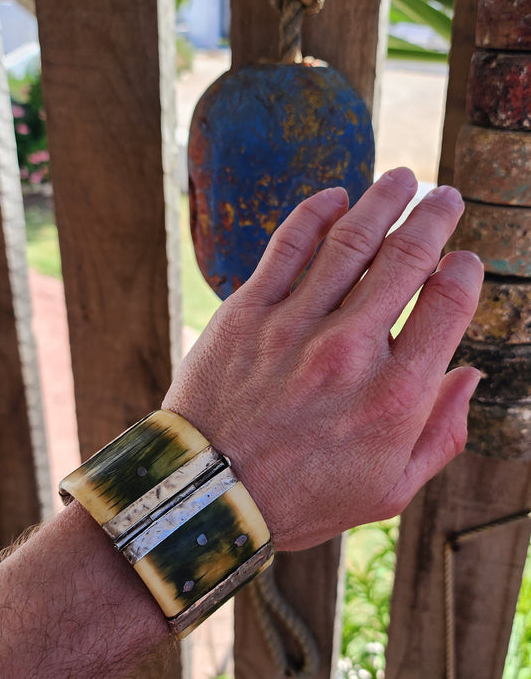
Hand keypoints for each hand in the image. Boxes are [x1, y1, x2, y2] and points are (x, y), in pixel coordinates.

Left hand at [164, 169, 482, 549]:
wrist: (209, 497)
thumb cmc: (304, 498)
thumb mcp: (390, 490)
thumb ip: (441, 433)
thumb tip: (470, 375)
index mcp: (395, 396)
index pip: (448, 305)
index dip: (464, 271)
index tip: (465, 260)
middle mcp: (350, 352)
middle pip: (406, 258)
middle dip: (434, 218)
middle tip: (445, 198)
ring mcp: (295, 326)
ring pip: (351, 240)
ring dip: (382, 200)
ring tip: (402, 180)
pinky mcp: (247, 312)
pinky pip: (287, 245)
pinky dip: (316, 213)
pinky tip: (337, 197)